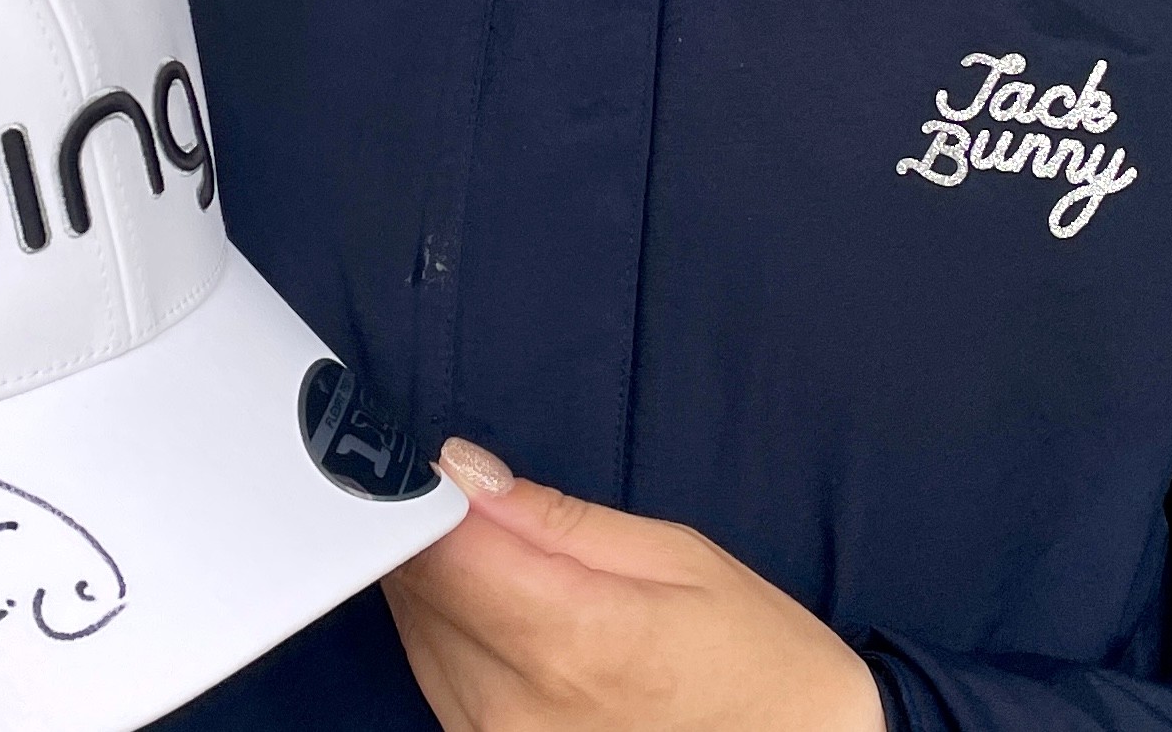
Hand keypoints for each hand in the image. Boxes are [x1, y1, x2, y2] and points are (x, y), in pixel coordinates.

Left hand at [382, 440, 882, 731]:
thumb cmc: (754, 657)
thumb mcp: (678, 557)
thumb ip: (560, 519)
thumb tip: (467, 472)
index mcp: (573, 640)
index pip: (442, 553)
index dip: (424, 497)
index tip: (433, 464)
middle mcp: (518, 709)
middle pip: (417, 595)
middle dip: (431, 535)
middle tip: (475, 500)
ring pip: (417, 638)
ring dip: (441, 587)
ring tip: (508, 561)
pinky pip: (438, 682)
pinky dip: (453, 635)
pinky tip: (502, 614)